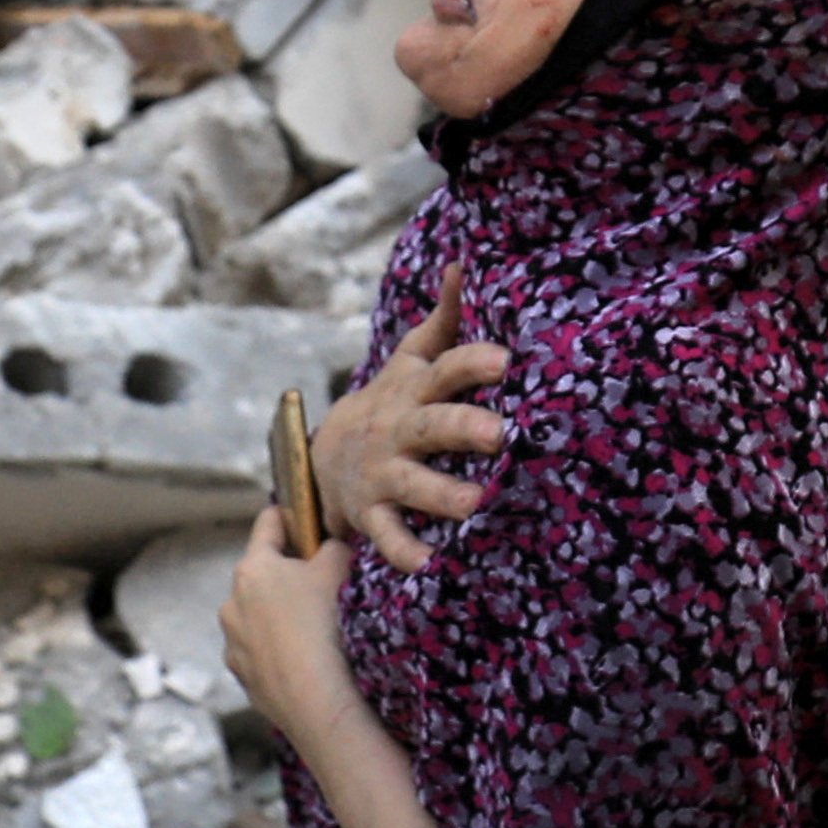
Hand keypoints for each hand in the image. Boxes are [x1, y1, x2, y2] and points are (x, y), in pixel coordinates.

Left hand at [220, 506, 358, 740]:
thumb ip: (334, 546)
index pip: (268, 524)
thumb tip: (331, 544)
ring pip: (257, 616)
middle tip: (320, 583)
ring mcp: (233, 640)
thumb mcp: (338, 569)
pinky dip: (277, 650)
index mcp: (253, 567)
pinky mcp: (241, 674)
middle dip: (287, 574)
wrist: (313, 697)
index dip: (289, 516)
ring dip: (279, 615)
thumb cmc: (324, 624)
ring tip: (314, 630)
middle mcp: (232, 601)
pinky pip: (260, 651)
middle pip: (261, 574)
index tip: (302, 517)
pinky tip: (304, 659)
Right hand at [314, 263, 509, 574]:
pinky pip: (386, 534)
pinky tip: (428, 565)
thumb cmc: (391, 405)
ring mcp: (382, 472)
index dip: (473, 363)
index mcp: (413, 391)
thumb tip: (464, 263)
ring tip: (477, 503)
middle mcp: (398, 430)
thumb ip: (441, 321)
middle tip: (500, 434)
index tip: (506, 361)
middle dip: (464, 427)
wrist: (321, 459)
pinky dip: (404, 551)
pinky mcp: (369, 513)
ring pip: (413, 483)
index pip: (445, 369)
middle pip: (432, 425)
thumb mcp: (408, 363)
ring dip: (442, 493)